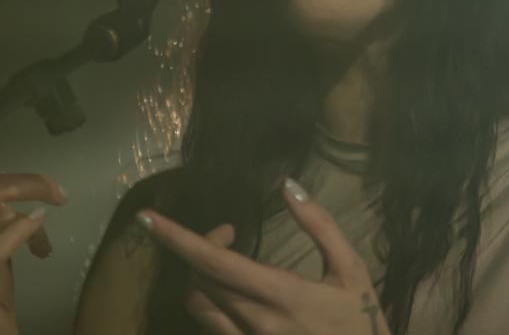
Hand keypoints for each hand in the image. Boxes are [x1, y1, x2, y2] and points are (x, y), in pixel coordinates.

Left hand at [139, 178, 390, 334]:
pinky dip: (213, 303)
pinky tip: (234, 293)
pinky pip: (215, 327)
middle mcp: (257, 323)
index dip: (177, 239)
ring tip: (226, 263)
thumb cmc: (361, 322)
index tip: (147, 219)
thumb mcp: (351, 269)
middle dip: (202, 248)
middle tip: (227, 232)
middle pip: (202, 279)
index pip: (215, 263)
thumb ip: (320, 226)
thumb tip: (288, 187)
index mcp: (282, 294)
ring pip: (201, 306)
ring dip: (203, 278)